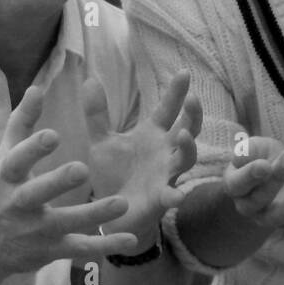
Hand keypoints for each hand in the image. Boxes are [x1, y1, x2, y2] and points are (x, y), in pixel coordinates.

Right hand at [0, 86, 136, 274]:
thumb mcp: (3, 157)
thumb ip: (22, 122)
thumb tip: (37, 87)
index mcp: (6, 177)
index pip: (17, 161)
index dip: (33, 149)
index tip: (54, 134)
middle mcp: (18, 204)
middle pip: (36, 194)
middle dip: (57, 182)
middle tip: (84, 168)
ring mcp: (34, 230)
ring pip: (66, 222)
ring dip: (94, 214)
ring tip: (123, 202)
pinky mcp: (51, 251)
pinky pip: (80, 248)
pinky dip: (104, 246)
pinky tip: (130, 238)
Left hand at [85, 73, 201, 251]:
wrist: (110, 212)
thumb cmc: (113, 175)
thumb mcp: (102, 141)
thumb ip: (98, 114)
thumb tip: (90, 78)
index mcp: (153, 135)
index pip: (168, 109)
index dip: (176, 92)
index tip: (184, 72)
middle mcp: (165, 152)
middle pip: (188, 129)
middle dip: (193, 115)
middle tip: (193, 99)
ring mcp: (166, 175)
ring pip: (186, 159)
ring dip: (188, 147)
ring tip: (183, 135)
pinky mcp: (160, 199)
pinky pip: (171, 196)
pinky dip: (175, 195)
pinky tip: (176, 195)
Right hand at [224, 136, 283, 230]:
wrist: (275, 173)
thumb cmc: (261, 156)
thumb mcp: (255, 147)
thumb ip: (248, 150)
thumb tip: (242, 156)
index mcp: (235, 186)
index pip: (238, 184)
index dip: (250, 175)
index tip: (265, 165)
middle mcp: (248, 206)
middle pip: (260, 198)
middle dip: (278, 178)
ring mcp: (268, 218)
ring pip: (281, 216)